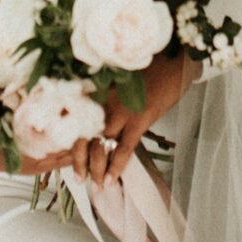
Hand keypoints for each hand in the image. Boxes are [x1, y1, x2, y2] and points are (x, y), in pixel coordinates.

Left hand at [70, 51, 196, 186]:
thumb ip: (109, 95)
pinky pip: (124, 148)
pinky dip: (116, 166)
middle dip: (79, 161)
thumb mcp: (122, 78)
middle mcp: (103, 100)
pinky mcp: (140, 119)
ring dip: (96, 169)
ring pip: (99, 146)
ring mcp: (121, 110)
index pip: (75, 119)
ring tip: (97, 184)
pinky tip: (112, 180)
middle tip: (80, 178)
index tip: (67, 157)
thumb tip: (102, 119)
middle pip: (82, 136)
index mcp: (97, 89)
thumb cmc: (150, 66)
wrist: (174, 57)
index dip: (70, 141)